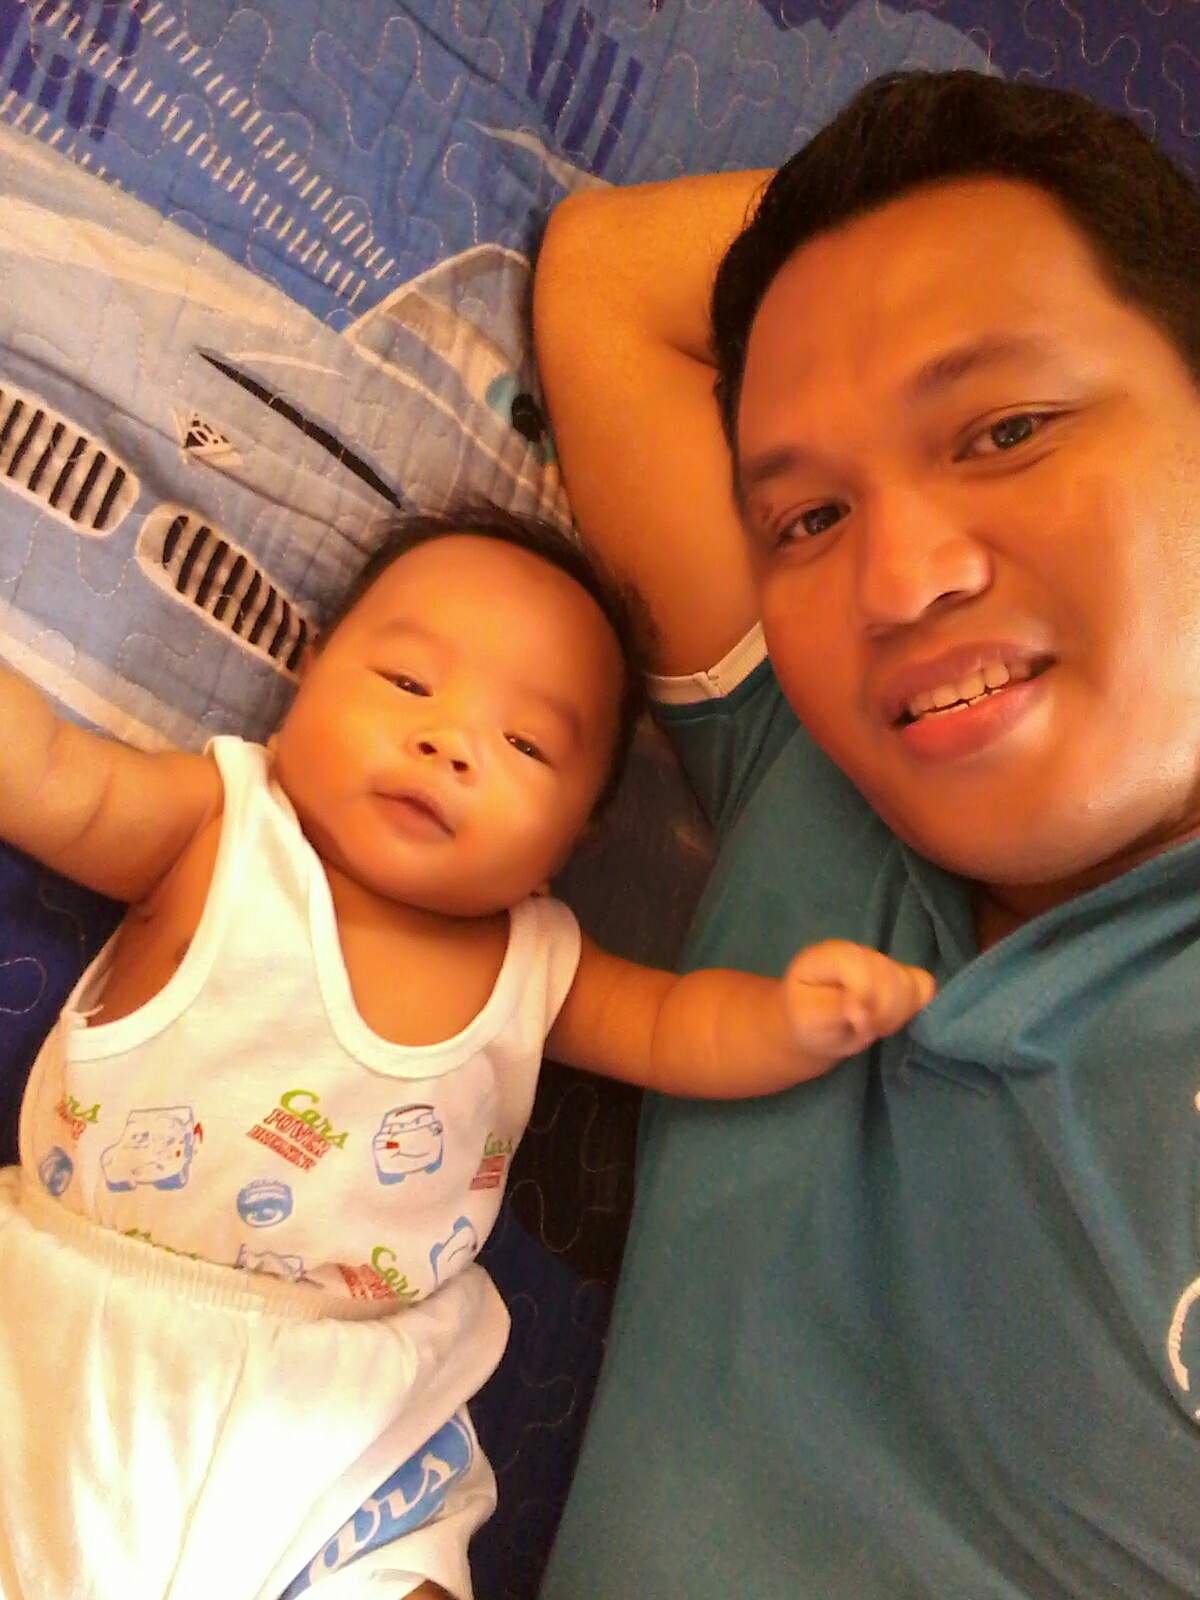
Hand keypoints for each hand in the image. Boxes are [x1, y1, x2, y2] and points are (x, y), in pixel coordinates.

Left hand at [783, 940, 935, 1062]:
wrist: (814, 1022)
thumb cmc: (808, 1020)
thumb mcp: (807, 1019)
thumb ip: (832, 1011)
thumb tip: (860, 1011)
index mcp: (829, 955)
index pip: (860, 966)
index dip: (865, 997)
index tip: (857, 1022)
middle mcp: (860, 951)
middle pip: (890, 974)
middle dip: (882, 1011)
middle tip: (865, 1029)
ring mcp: (882, 962)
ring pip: (911, 982)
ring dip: (898, 1013)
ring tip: (876, 1026)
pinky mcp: (902, 976)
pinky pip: (924, 986)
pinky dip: (915, 1007)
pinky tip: (894, 1019)